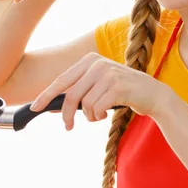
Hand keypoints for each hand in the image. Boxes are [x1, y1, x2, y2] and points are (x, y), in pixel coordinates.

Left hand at [30, 52, 171, 129]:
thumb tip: (53, 107)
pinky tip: (106, 115)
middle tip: (67, 127)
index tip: (34, 107)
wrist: (153, 94)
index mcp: (90, 60)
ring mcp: (107, 74)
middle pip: (70, 94)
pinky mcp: (117, 86)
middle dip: (66, 114)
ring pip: (84, 104)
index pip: (62, 80)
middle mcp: (97, 63)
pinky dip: (99, 116)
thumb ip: (79, 92)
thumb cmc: (123, 92)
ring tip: (98, 116)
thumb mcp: (99, 86)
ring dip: (89, 116)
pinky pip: (97, 108)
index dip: (46, 95)